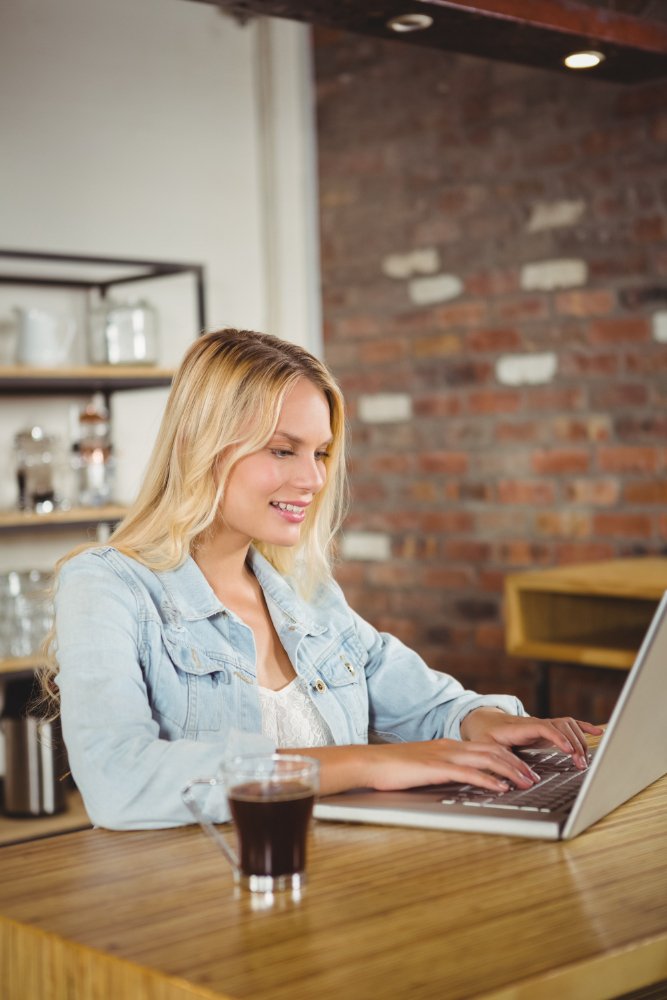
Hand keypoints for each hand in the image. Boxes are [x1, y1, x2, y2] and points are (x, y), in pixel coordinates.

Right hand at [364, 738, 545, 792]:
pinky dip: (488, 780)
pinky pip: (469, 773)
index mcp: (448, 746)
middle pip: (493, 751)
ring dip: (510, 771)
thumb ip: (443, 770)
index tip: (524, 768)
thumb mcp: (424, 766)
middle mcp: (450, 747)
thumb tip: (461, 780)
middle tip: (534, 776)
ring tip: (526, 782)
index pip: (486, 747)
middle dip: (518, 763)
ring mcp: (444, 756)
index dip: (509, 757)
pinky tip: (500, 787)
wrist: (370, 763)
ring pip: (487, 759)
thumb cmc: (393, 768)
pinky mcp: (437, 768)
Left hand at [460, 708, 603, 769]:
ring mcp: (543, 724)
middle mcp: (535, 723)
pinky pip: (569, 724)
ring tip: (584, 760)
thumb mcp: (486, 748)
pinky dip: (584, 727)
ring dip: (580, 740)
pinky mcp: (548, 728)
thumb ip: (501, 761)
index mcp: (520, 727)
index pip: (544, 727)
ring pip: (568, 725)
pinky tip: (598, 732)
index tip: (570, 751)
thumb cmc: (485, 735)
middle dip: (575, 744)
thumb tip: (522, 778)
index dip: (558, 738)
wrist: (484, 721)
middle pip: (561, 726)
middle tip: (581, 764)